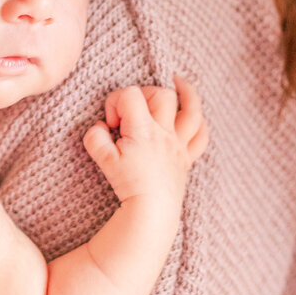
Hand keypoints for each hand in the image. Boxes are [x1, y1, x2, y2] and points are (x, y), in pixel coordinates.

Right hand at [82, 75, 207, 212]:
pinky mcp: (186, 158)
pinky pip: (200, 137)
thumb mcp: (104, 160)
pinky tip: (193, 115)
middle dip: (144, 94)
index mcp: (143, 129)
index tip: (110, 124)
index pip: (130, 95)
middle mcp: (165, 132)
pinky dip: (199, 124)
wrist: (152, 212)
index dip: (115, 102)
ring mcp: (178, 144)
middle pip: (162, 95)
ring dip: (187, 94)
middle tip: (131, 111)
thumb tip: (100, 127)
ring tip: (179, 82)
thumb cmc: (128, 186)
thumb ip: (95, 138)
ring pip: (192, 111)